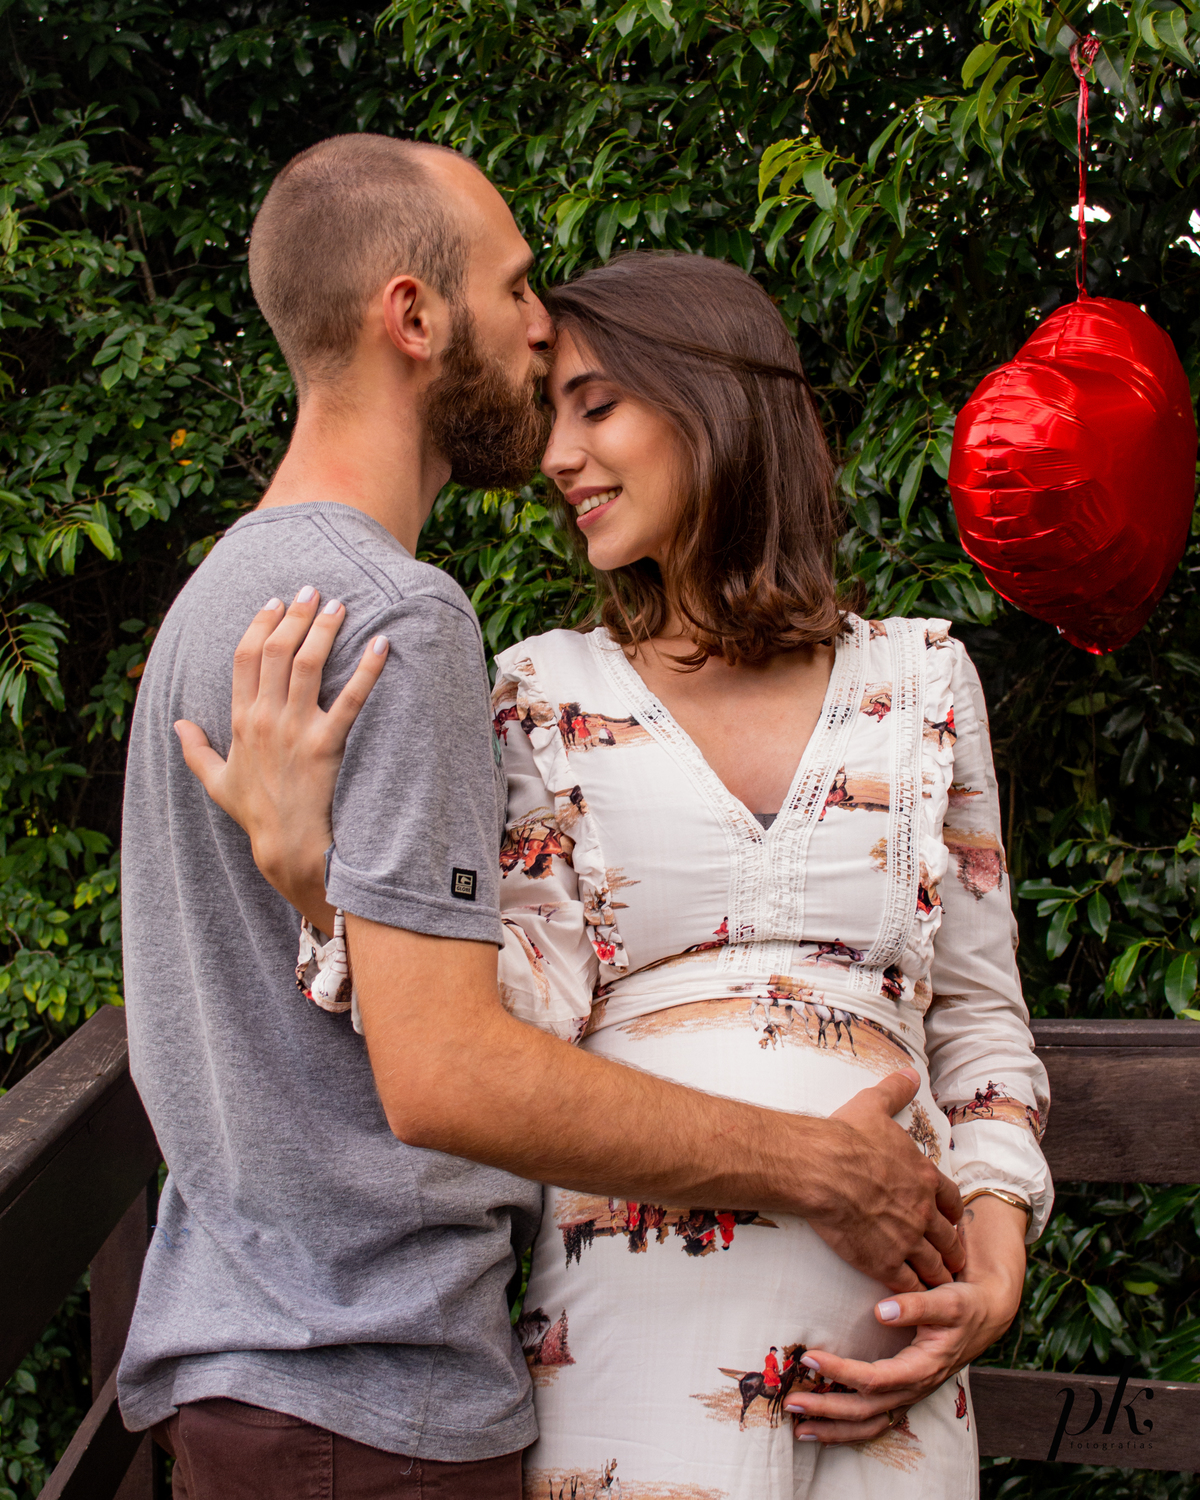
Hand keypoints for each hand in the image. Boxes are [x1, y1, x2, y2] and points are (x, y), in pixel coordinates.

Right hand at [174, 587, 388, 928]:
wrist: (286, 850)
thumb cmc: (256, 816)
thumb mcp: (216, 783)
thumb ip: (195, 751)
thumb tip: (178, 726)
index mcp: (240, 722)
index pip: (244, 659)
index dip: (259, 625)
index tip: (275, 602)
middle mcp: (265, 719)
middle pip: (276, 652)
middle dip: (296, 616)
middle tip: (313, 590)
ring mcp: (294, 731)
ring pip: (307, 665)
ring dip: (324, 629)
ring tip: (340, 605)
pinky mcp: (325, 746)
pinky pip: (349, 699)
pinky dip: (367, 669)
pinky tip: (382, 644)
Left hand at [785, 1193, 1026, 1444]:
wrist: (984, 1317)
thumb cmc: (964, 1305)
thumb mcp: (948, 1300)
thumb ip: (917, 1305)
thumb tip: (882, 1310)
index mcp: (924, 1367)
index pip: (876, 1378)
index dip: (841, 1372)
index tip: (809, 1358)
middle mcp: (915, 1389)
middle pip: (866, 1410)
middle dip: (827, 1409)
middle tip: (790, 1400)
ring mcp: (909, 1396)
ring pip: (869, 1425)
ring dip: (833, 1429)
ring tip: (797, 1427)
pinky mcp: (903, 1395)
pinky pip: (874, 1423)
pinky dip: (846, 1430)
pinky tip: (821, 1428)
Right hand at [806, 1069, 963, 1293]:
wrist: (820, 1168)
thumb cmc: (844, 1135)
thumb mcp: (873, 1104)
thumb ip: (895, 1090)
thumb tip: (910, 1071)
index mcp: (922, 1175)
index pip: (950, 1200)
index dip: (952, 1213)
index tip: (952, 1221)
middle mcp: (921, 1210)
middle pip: (947, 1238)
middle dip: (952, 1250)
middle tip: (953, 1260)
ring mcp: (906, 1238)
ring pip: (933, 1265)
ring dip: (939, 1276)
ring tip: (941, 1287)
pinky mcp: (884, 1261)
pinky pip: (909, 1284)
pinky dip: (915, 1294)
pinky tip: (913, 1299)